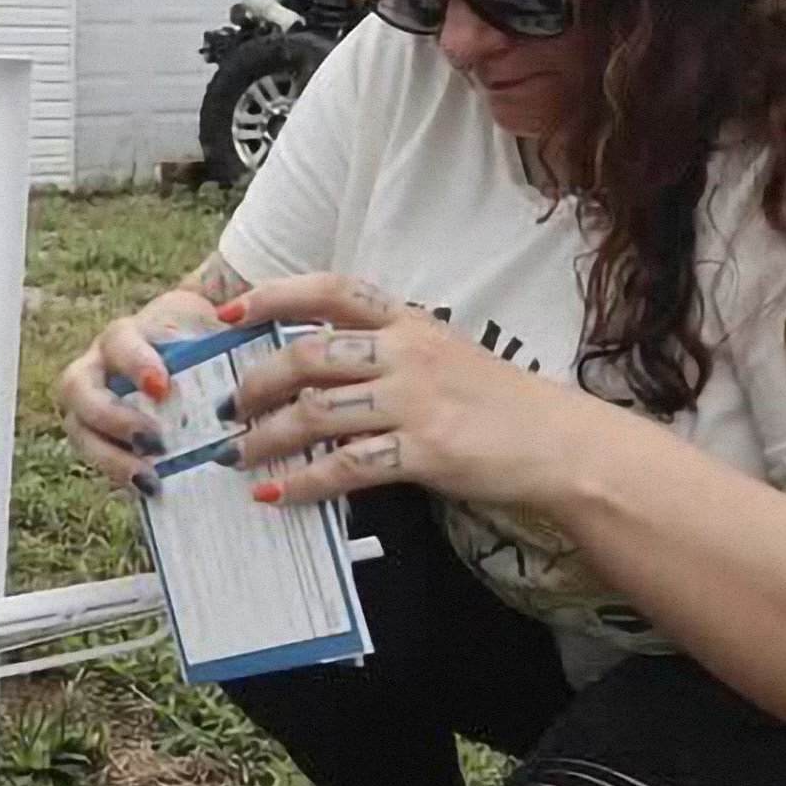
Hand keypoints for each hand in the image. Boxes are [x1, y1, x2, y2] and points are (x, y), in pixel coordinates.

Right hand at [52, 288, 225, 494]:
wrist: (194, 355)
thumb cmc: (201, 334)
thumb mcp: (213, 312)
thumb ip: (221, 295)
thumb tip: (230, 294)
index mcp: (127, 335)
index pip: (119, 341)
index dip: (135, 363)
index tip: (162, 386)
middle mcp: (98, 367)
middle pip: (77, 387)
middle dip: (111, 416)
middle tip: (152, 439)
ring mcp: (94, 405)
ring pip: (79, 428)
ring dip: (109, 456)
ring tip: (148, 477)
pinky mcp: (103, 437)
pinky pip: (97, 458)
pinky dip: (120, 474)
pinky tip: (151, 489)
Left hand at [216, 273, 612, 510]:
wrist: (558, 442)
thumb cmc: (497, 402)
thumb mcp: (442, 354)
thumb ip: (383, 354)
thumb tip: (314, 374)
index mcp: (408, 322)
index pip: (329, 291)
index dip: (272, 297)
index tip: (227, 316)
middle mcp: (406, 353)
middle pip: (307, 354)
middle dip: (254, 382)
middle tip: (228, 408)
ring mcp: (415, 400)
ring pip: (315, 410)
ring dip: (266, 436)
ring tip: (239, 456)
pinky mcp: (424, 450)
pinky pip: (346, 465)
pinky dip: (303, 481)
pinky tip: (277, 494)